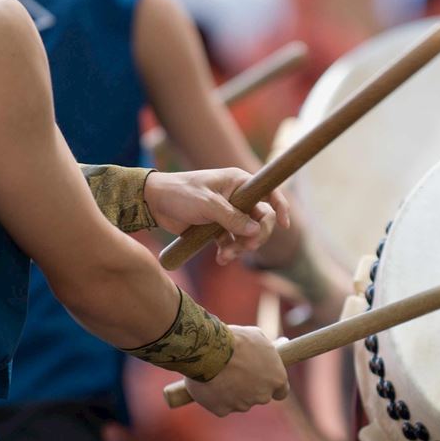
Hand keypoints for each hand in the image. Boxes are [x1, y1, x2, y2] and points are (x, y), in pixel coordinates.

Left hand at [144, 169, 289, 264]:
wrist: (154, 203)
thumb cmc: (180, 193)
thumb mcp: (207, 204)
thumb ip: (232, 218)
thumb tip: (255, 230)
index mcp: (239, 182)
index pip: (269, 192)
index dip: (281, 207)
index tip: (284, 224)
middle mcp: (238, 197)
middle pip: (261, 219)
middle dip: (256, 236)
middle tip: (246, 247)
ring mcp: (229, 213)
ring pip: (248, 234)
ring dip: (241, 247)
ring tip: (225, 255)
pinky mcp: (218, 227)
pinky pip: (233, 242)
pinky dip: (230, 251)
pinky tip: (221, 258)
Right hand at [185, 326, 288, 416]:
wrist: (209, 351)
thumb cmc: (235, 340)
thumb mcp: (256, 337)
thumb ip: (267, 349)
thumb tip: (280, 344)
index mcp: (276, 378)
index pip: (281, 391)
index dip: (271, 385)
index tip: (263, 379)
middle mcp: (263, 396)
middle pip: (259, 396)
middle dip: (249, 387)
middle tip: (235, 371)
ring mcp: (243, 405)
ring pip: (238, 401)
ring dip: (231, 391)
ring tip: (219, 372)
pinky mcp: (223, 410)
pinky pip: (220, 405)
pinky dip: (215, 397)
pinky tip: (209, 382)